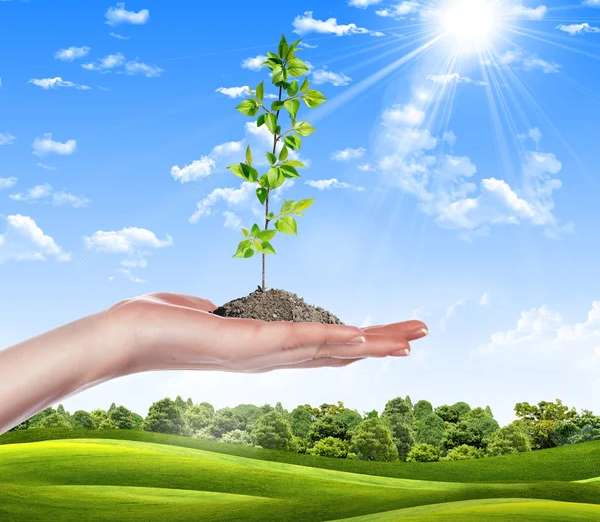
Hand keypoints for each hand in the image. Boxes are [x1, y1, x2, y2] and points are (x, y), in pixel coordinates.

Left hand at [110, 292, 428, 374]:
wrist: (128, 334)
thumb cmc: (163, 322)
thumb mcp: (208, 315)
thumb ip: (227, 315)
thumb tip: (224, 309)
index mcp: (265, 348)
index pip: (321, 348)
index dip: (356, 344)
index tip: (384, 337)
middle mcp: (271, 357)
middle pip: (337, 352)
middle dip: (380, 345)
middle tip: (419, 339)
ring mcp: (264, 353)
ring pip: (330, 348)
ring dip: (371, 342)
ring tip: (409, 338)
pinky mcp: (252, 343)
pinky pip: (302, 340)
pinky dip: (335, 339)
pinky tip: (362, 336)